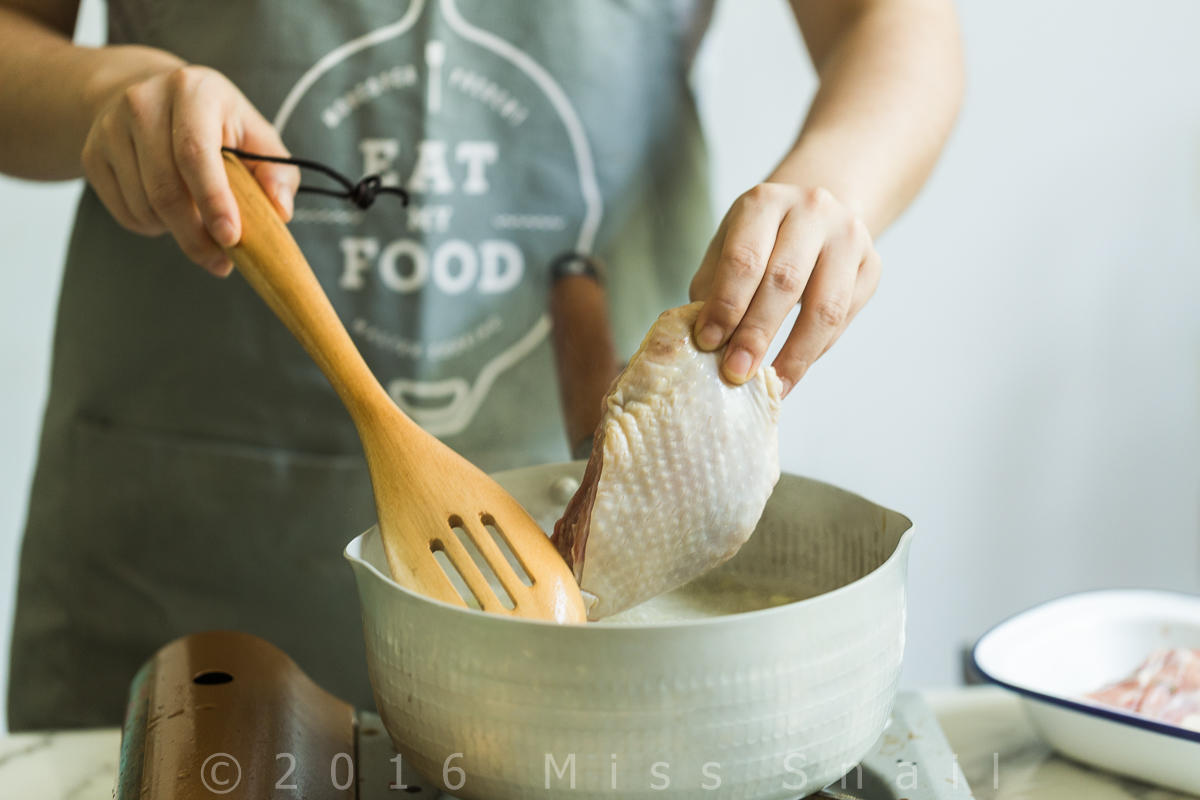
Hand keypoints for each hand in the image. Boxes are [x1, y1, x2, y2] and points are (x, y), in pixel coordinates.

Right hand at [81, 65, 299, 275]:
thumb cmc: (216, 125)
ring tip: (198, 222)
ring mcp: (109, 128)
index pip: (195, 152)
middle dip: (196, 236)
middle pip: (165, 188)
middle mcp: (142, 102)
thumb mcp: (254, 135)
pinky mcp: (91, 154)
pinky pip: (124, 213)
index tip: (231, 237)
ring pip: (144, 206)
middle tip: (221, 263)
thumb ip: (277, 172)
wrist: (149, 97)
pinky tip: (169, 213)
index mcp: (192, 91)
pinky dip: (153, 227)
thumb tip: (280, 211)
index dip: (213, 199)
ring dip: (176, 231)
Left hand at [690, 183, 881, 396]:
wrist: (814, 215)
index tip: (708, 344)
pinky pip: (844, 318)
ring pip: (825, 306)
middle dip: (756, 334)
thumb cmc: (758, 241)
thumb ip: (712, 290)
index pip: (744, 259)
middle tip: (736, 373)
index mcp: (764, 201)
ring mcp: (848, 235)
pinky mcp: (872, 264)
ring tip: (772, 384)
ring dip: (795, 353)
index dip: (726, 305)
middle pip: (784, 281)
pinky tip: (793, 370)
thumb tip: (703, 346)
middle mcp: (812, 210)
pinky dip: (817, 350)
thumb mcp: (726, 249)